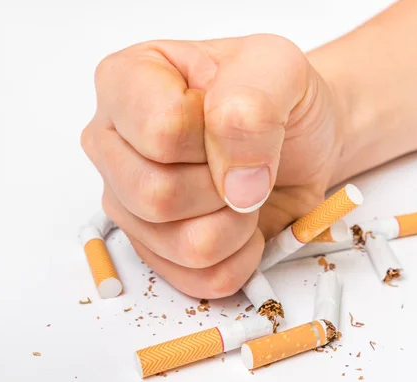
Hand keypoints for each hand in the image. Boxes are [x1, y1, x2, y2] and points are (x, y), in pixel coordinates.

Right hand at [81, 34, 341, 298]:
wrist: (302, 139)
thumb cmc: (279, 99)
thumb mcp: (279, 68)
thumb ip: (251, 106)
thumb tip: (235, 182)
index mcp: (126, 83)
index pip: (161, 132)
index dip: (217, 140)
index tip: (243, 126)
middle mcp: (114, 146)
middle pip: (158, 196)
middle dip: (225, 187)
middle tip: (246, 165)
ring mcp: (130, 204)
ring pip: (183, 246)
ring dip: (237, 225)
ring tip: (246, 192)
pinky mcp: (158, 250)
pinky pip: (200, 279)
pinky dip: (241, 257)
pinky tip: (245, 224)